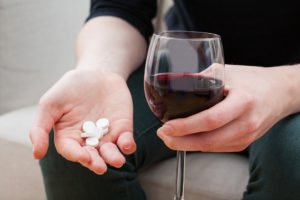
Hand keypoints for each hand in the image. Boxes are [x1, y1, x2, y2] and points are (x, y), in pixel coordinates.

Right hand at [29, 69, 135, 173]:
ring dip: (114, 157)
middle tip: (100, 167)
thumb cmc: (70, 88)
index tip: (83, 157)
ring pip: (110, 152)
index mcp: (69, 136)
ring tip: (118, 161)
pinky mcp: (122, 128)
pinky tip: (127, 145)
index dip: (77, 155)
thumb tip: (36, 154)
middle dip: (96, 162)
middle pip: (92, 156)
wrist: (96, 73)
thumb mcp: (50, 103)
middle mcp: (88, 140)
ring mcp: (106, 135)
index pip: (71, 151)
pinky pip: (125, 140)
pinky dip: (127, 144)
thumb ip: (41, 127)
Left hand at [157, 65, 291, 151]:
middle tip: (162, 135)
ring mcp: (247, 136)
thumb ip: (202, 78)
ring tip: (169, 138)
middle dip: (180, 141)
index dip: (185, 127)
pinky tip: (187, 140)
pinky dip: (199, 145)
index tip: (165, 127)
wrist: (280, 93)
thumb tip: (174, 82)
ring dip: (187, 146)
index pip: (209, 120)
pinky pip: (218, 148)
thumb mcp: (227, 71)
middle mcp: (246, 123)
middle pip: (208, 141)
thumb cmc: (252, 79)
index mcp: (242, 102)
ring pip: (211, 148)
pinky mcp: (244, 143)